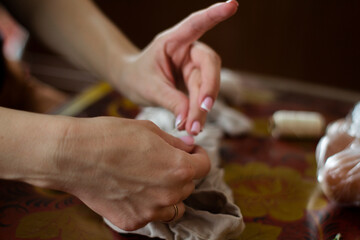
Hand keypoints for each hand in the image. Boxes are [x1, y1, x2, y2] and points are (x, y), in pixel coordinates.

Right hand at [50, 117, 209, 229]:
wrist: (74, 155)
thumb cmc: (110, 136)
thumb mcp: (149, 130)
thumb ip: (175, 144)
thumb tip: (189, 148)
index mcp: (178, 168)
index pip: (204, 166)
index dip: (199, 156)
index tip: (191, 152)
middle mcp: (169, 194)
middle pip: (189, 186)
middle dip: (182, 172)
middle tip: (164, 161)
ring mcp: (150, 211)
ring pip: (174, 206)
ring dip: (170, 193)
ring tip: (152, 179)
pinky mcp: (132, 221)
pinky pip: (151, 214)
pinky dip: (148, 204)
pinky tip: (132, 190)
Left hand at [114, 0, 237, 134]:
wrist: (132, 82)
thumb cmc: (137, 77)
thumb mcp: (149, 88)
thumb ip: (170, 101)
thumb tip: (188, 121)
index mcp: (173, 41)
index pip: (195, 24)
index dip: (214, 15)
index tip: (232, 5)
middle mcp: (188, 50)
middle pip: (209, 65)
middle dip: (207, 90)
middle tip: (201, 114)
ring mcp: (194, 66)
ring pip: (208, 85)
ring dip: (202, 108)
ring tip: (193, 128)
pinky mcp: (196, 81)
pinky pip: (203, 96)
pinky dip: (198, 112)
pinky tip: (192, 126)